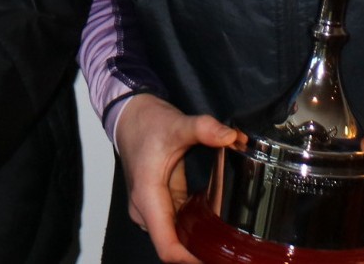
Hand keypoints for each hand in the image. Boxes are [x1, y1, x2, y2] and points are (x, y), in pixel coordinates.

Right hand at [114, 94, 239, 263]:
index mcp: (147, 197)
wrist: (129, 115)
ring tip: (229, 243)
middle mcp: (146, 210)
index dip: (192, 261)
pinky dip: (196, 230)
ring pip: (177, 239)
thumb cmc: (146, 123)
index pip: (168, 247)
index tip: (217, 261)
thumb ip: (203, 129)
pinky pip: (179, 227)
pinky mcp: (159, 206)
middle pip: (175, 248)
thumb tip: (231, 137)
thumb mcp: (177, 124)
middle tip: (233, 253)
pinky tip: (216, 227)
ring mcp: (152, 210)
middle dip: (202, 254)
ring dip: (199, 243)